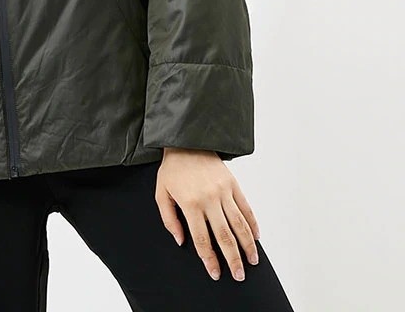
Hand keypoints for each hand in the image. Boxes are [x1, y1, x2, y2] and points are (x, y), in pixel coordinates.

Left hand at [155, 147, 260, 281]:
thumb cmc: (172, 169)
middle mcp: (209, 199)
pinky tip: (256, 237)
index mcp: (190, 204)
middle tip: (238, 275)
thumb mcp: (161, 193)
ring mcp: (223, 191)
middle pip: (225, 236)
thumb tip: (181, 241)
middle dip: (233, 259)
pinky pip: (246, 208)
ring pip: (239, 225)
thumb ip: (169, 219)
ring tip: (252, 261)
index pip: (203, 239)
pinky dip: (252, 224)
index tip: (215, 273)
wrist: (186, 142)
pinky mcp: (233, 184)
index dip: (210, 259)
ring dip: (248, 246)